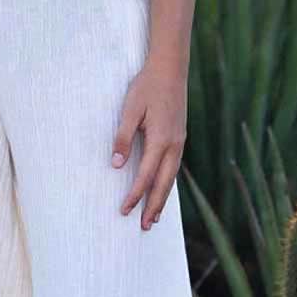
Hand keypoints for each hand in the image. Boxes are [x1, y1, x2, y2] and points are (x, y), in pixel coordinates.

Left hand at [111, 57, 186, 230]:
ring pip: (171, 177)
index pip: (146, 175)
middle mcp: (174, 145)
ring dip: (162, 198)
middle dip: (154, 206)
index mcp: (161, 140)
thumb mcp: (129, 110)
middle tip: (145, 227)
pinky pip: (174, 167)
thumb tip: (116, 165)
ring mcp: (179, 142)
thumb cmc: (147, 87)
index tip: (125, 210)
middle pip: (163, 183)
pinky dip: (168, 183)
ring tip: (155, 217)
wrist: (170, 69)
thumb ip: (123, 137)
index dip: (135, 195)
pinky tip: (162, 189)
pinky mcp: (180, 137)